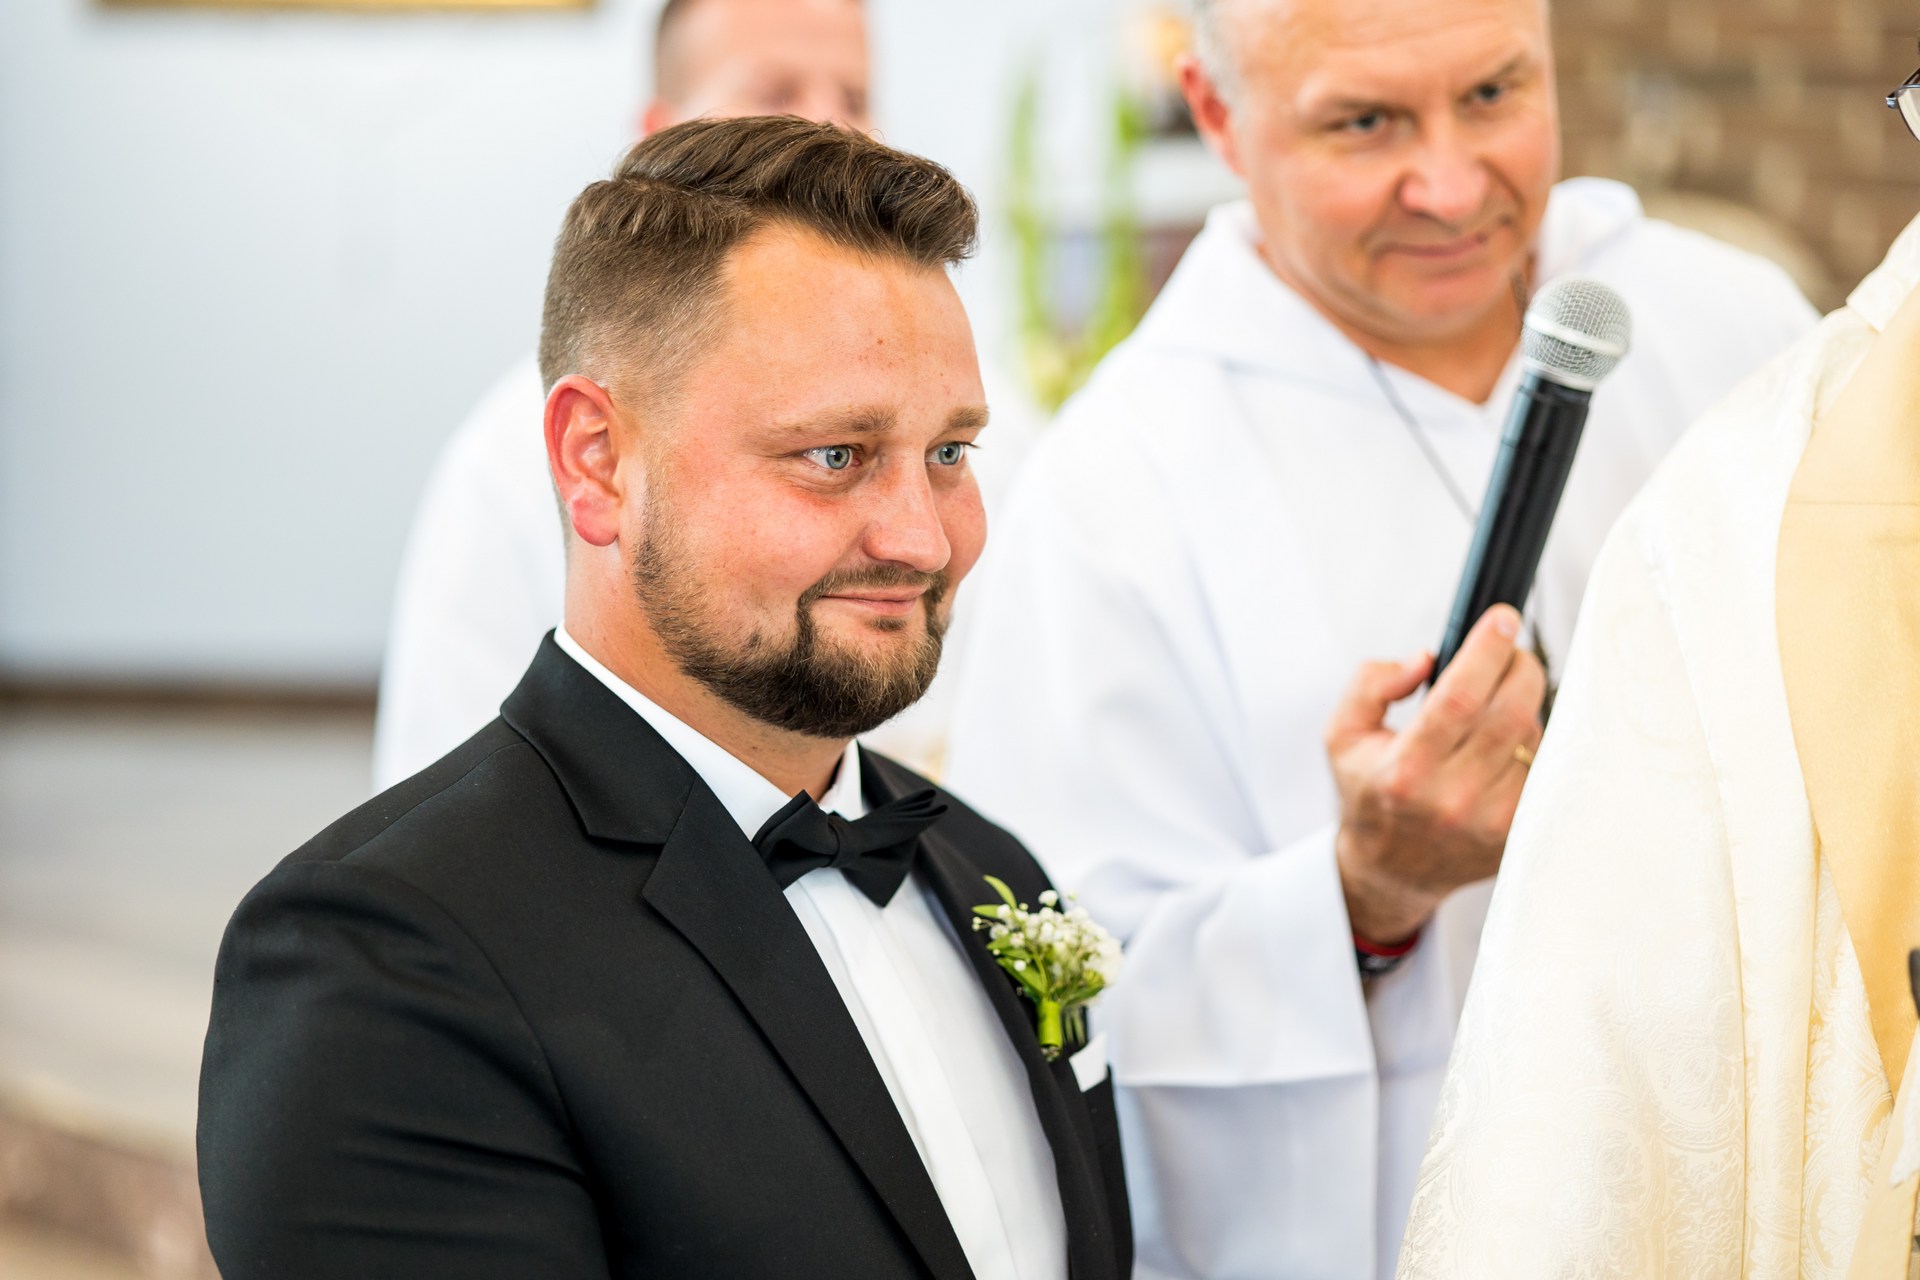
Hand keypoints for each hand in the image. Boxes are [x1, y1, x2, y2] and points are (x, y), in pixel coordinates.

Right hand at [1324, 605, 1545, 945]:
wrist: (1391, 868)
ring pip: (1531, 738)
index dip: (1488, 650)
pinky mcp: (1518, 834)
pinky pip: (1544, 768)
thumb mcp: (1342, 734)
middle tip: (1511, 650)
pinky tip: (1509, 738)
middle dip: (1520, 666)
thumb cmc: (1370, 792)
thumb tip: (1426, 659)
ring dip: (1524, 705)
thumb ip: (1371, 684)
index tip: (1502, 618)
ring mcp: (1491, 822)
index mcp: (1404, 771)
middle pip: (1512, 713)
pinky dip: (1532, 742)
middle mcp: (1451, 800)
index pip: (1461, 698)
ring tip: (1497, 702)